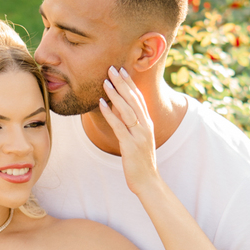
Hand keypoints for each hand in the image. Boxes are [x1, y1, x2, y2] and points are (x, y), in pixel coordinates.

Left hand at [99, 66, 157, 195]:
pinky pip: (119, 126)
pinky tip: (101, 103)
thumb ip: (129, 123)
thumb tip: (116, 108)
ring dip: (116, 94)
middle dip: (123, 83)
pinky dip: (110, 113)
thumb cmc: (140, 160)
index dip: (130, 83)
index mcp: (147, 123)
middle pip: (133, 100)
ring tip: (105, 81)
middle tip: (112, 68)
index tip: (122, 70)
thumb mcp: (136, 138)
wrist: (147, 181)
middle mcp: (145, 126)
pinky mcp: (131, 145)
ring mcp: (139, 135)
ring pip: (127, 110)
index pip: (139, 98)